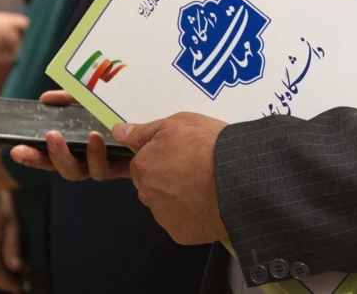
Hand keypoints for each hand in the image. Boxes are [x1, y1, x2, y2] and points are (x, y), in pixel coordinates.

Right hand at [8, 91, 131, 181]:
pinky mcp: (125, 166)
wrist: (164, 115)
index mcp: (77, 146)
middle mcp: (87, 160)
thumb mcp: (92, 100)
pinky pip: (106, 167)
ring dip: (67, 156)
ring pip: (80, 173)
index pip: (45, 154)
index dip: (26, 154)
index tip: (5, 148)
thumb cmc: (125, 110)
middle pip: (58, 167)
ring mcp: (105, 165)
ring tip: (59, 137)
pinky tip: (94, 137)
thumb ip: (69, 99)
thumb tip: (43, 100)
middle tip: (26, 145)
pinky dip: (97, 154)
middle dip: (40, 159)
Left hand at [115, 113, 228, 244]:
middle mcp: (147, 194)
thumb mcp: (177, 123)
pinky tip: (207, 202)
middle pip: (151, 186)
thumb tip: (118, 132)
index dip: (161, 157)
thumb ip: (144, 131)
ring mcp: (164, 217)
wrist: (238, 177)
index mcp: (143, 166)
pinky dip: (191, 216)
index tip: (180, 154)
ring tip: (203, 185)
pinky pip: (181, 223)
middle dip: (166, 179)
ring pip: (165, 206)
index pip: (142, 164)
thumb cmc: (208, 146)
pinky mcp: (181, 234)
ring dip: (177, 198)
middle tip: (193, 169)